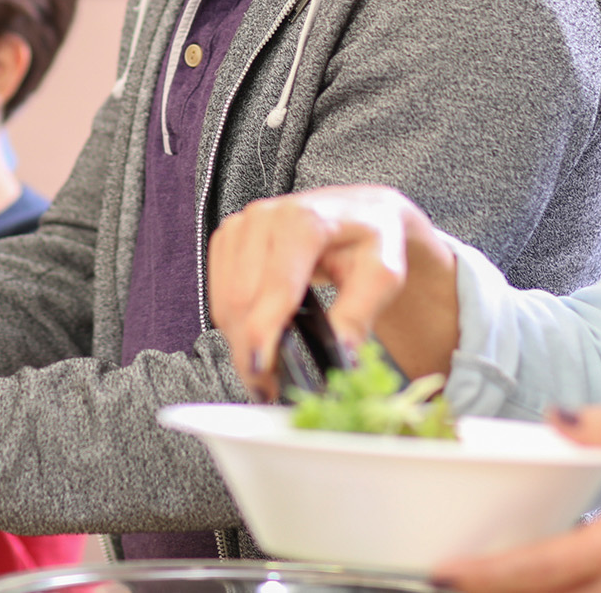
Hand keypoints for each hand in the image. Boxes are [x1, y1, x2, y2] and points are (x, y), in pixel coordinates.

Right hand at [207, 185, 458, 401]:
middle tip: (268, 388)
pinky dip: (233, 323)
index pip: (274, 289)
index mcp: (304, 221)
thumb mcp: (383, 275)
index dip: (264, 337)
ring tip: (267, 369)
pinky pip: (218, 293)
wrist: (360, 212)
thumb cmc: (373, 240)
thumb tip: (339, 352)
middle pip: (241, 300)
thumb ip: (360, 313)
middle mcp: (266, 216)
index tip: (265, 377)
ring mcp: (242, 225)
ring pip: (224, 301)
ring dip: (238, 342)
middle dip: (250, 351)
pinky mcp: (228, 237)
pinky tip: (258, 337)